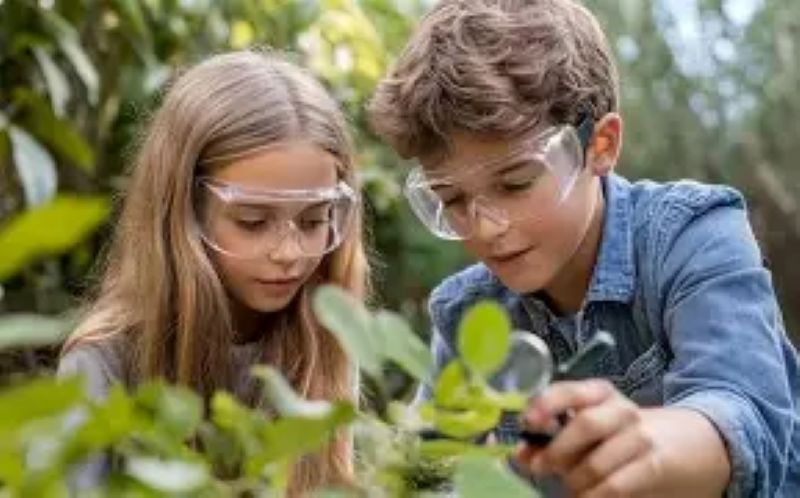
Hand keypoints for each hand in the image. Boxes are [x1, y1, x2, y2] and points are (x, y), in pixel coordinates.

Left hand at [513, 379, 730, 497]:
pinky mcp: (654, 466)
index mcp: (600, 394)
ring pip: (597, 462)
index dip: (546, 404)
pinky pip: (615, 486)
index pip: (569, 390)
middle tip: (540, 468)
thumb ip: (553, 439)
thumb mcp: (592, 429)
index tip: (527, 423)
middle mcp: (621, 410)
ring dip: (575, 482)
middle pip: (584, 425)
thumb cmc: (625, 437)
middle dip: (556, 451)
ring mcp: (640, 437)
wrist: (694, 446)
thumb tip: (519, 454)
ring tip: (570, 489)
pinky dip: (594, 496)